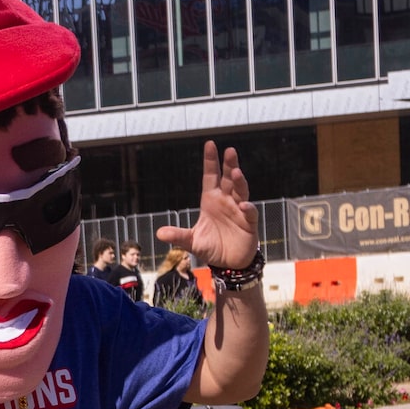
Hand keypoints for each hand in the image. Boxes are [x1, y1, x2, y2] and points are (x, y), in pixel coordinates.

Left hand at [156, 142, 256, 271]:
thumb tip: (159, 233)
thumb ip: (178, 236)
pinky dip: (247, 208)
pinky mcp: (248, 223)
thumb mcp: (191, 242)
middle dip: (229, 164)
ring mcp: (238, 210)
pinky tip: (243, 205)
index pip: (210, 176)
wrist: (228, 264)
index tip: (210, 144)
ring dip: (240, 181)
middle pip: (228, 178)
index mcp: (210, 200)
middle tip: (229, 150)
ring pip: (241, 190)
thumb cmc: (211, 247)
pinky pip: (249, 212)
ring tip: (236, 172)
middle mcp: (226, 201)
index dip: (210, 161)